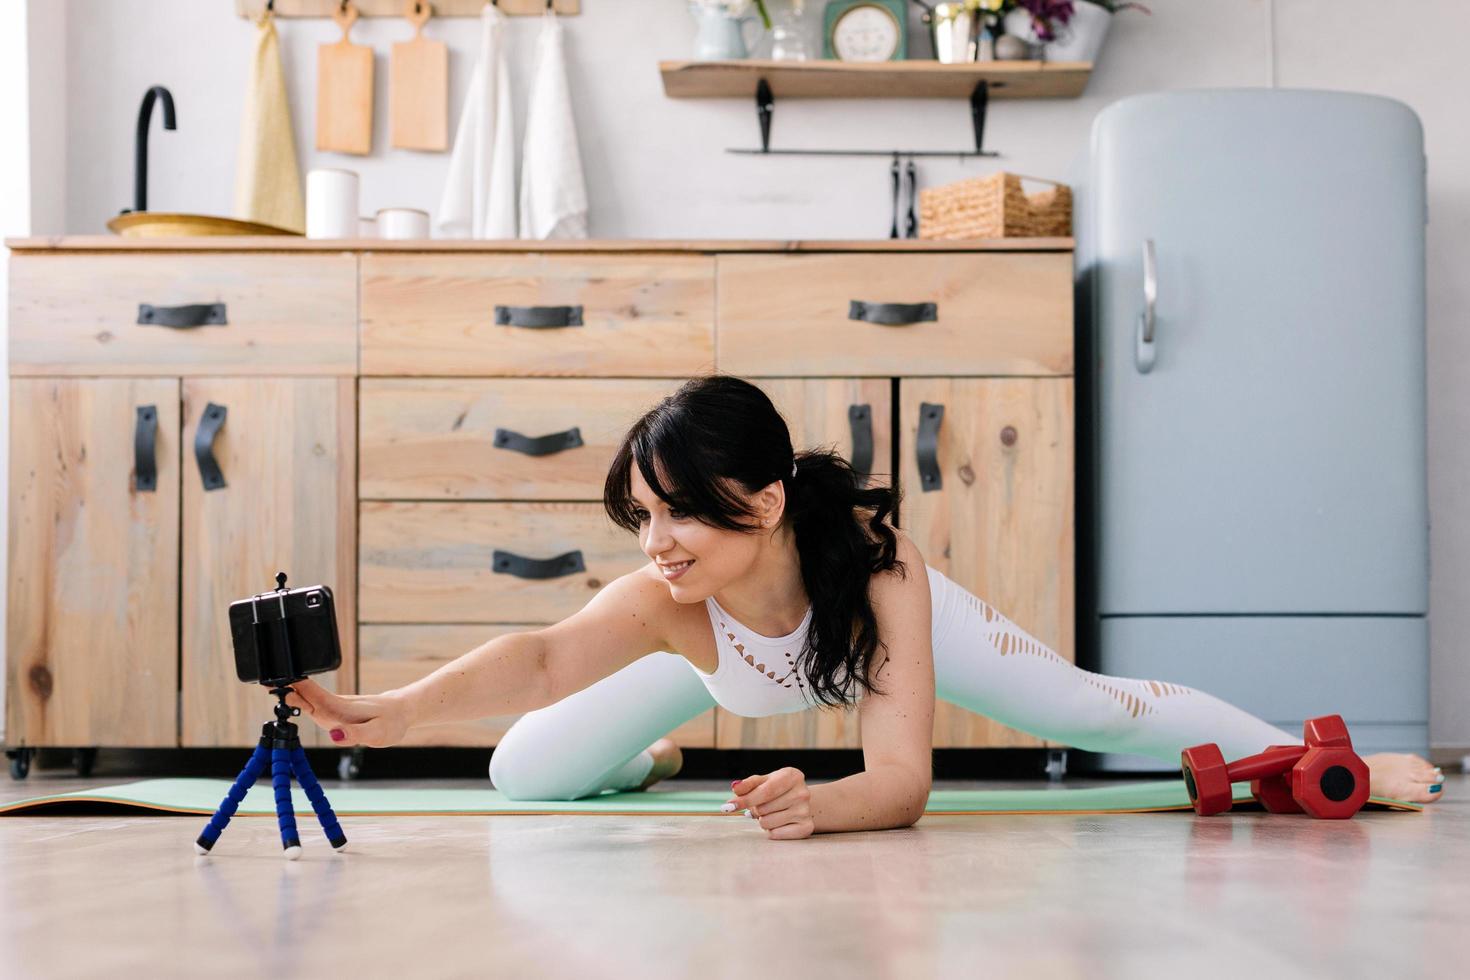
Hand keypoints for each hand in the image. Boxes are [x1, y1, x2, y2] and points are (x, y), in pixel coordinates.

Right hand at [263, 677, 410, 747]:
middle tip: (263, 681)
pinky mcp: (335, 710)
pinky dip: (299, 697)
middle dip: (285, 687)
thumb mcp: (377, 734)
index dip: (294, 687)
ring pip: (307, 696)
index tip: (275, 682)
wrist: (402, 712)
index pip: (312, 695)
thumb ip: (356, 735)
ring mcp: (333, 706)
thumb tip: (334, 735)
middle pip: (304, 693)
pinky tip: (290, 696)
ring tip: (268, 685)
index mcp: (340, 709)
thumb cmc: (391, 723)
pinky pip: (313, 701)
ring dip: (289, 691)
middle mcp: (333, 705)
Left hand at [725, 767, 813, 840]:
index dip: (746, 799)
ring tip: (772, 813)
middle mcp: (803, 793)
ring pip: (767, 822)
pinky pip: (775, 834)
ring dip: (763, 820)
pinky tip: (779, 822)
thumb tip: (735, 788)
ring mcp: (805, 811)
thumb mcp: (763, 782)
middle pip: (764, 808)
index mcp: (792, 776)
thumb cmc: (777, 790)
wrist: (799, 802)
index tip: (729, 806)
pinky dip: (772, 831)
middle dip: (756, 809)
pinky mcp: (806, 828)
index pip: (765, 791)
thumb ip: (747, 785)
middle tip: (763, 805)